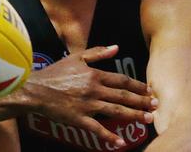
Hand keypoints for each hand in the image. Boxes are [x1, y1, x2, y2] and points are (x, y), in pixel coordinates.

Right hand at [24, 45, 156, 146]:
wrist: (35, 89)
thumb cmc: (54, 73)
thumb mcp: (76, 58)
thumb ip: (97, 52)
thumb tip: (116, 47)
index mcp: (94, 74)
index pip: (122, 80)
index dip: (137, 86)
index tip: (149, 90)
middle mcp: (94, 90)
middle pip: (123, 96)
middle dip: (142, 102)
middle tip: (156, 106)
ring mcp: (87, 105)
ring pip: (116, 111)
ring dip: (134, 116)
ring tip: (147, 120)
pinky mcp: (79, 118)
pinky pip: (97, 129)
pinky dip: (110, 137)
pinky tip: (120, 143)